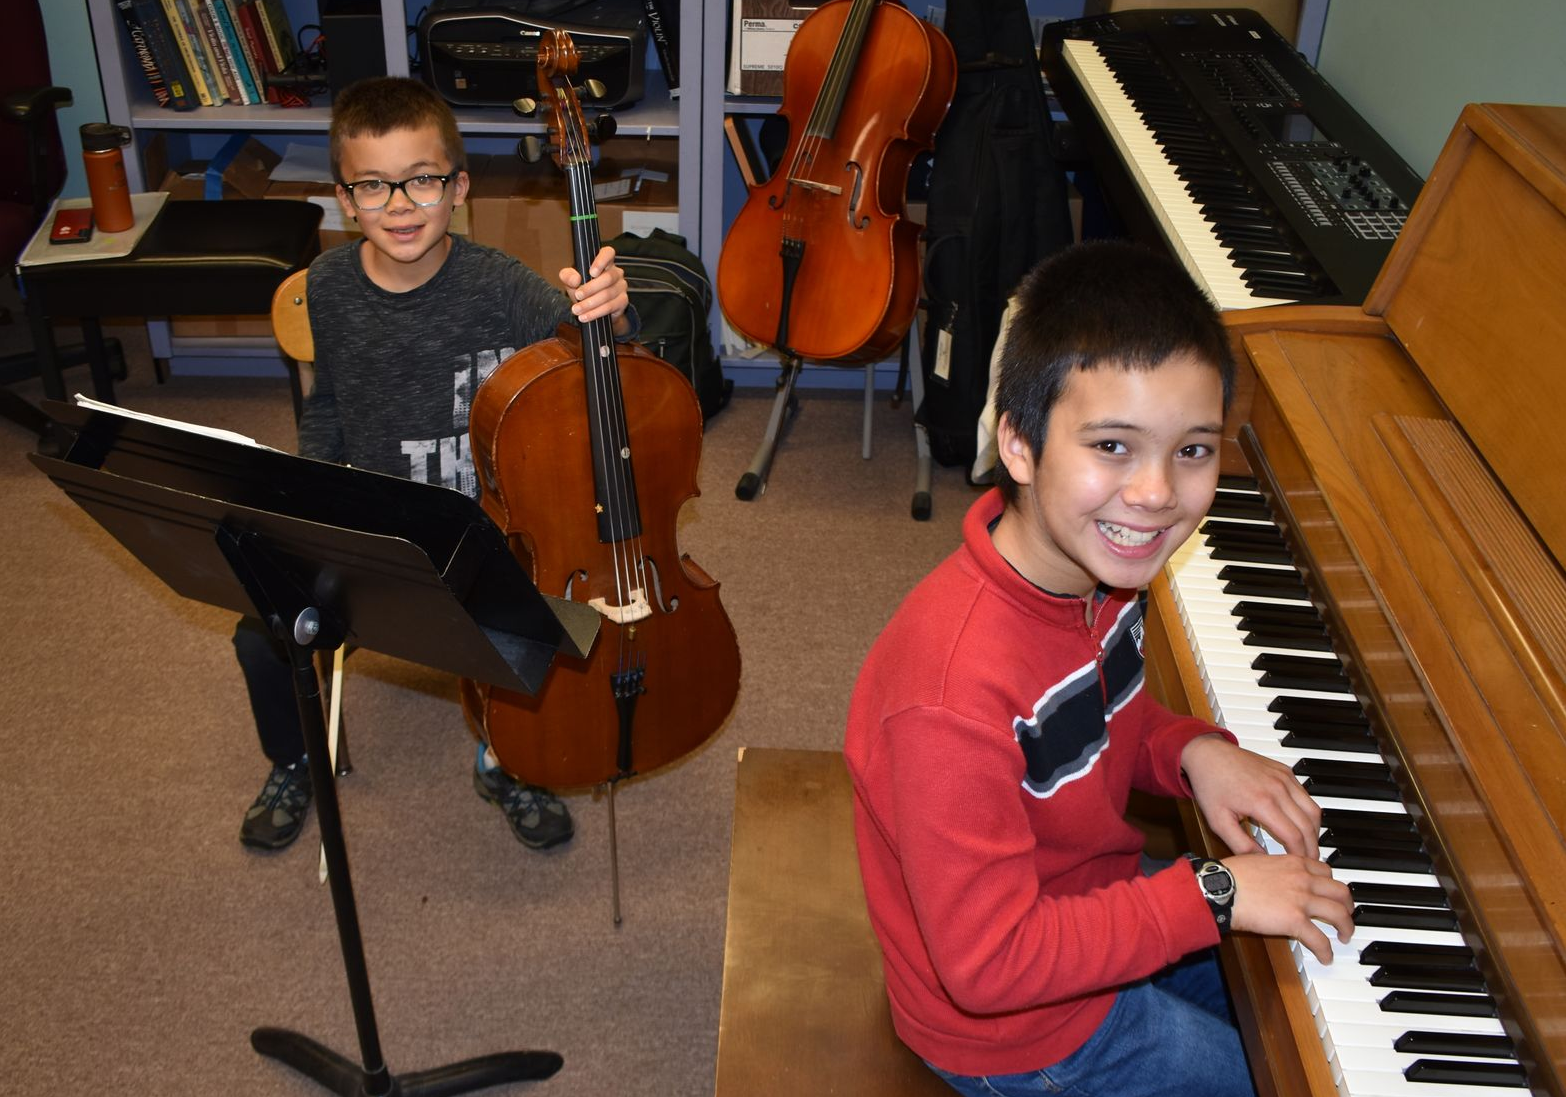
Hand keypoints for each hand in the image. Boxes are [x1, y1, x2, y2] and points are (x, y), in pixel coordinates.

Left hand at [560, 245, 629, 330]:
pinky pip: (610, 307)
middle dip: (590, 288)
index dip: (602, 261)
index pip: (608, 253)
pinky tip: (585, 316)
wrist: (594, 310)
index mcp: (604, 262)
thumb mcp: (572, 282)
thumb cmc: (583, 290)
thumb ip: (568, 276)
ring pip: (608, 294)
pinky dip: (595, 313)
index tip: (592, 272)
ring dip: (590, 303)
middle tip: (578, 296)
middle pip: (608, 278)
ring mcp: (621, 287)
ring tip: (577, 310)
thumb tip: (575, 279)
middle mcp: (616, 273)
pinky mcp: (623, 301)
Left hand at [1182, 734, 1321, 859]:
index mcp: (1262, 802)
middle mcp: (1278, 788)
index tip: (1299, 865)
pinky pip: (1305, 795)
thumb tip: (1261, 861)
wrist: (1208, 753)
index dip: (1300, 855)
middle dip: (1312, 847)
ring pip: (1313, 809)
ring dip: (1314, 830)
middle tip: (1309, 861)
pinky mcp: (1285, 771)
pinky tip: (1301, 823)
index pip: (1293, 836)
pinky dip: (1308, 812)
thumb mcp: (1218, 821)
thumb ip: (1240, 845)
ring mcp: (1284, 778)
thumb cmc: (1211, 786)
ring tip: (1308, 845)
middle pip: (1308, 825)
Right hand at [1224, 851, 1353, 964]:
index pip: (1326, 870)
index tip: (1331, 892)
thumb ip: (1273, 866)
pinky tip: (1326, 957)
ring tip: (1345, 936)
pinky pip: (1320, 939)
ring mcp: (1302, 900)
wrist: (1223, 889)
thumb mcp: (1257, 859)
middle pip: (1340, 891)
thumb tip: (1272, 873)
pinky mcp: (1296, 921)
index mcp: (1294, 862)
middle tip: (1346, 914)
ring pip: (1339, 914)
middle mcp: (1303, 879)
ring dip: (1347, 927)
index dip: (1332, 883)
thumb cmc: (1231, 875)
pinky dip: (1327, 951)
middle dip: (1348, 905)